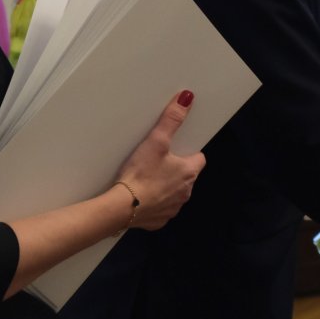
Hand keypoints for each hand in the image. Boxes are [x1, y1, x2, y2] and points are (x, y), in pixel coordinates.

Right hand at [115, 91, 206, 229]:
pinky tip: (141, 198)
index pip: (199, 159)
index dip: (189, 152)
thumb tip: (187, 98)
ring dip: (166, 187)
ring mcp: (173, 208)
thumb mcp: (156, 141)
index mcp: (189, 173)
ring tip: (148, 179)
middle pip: (187, 176)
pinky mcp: (159, 220)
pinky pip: (161, 209)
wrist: (121, 208)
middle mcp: (186, 192)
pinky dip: (154, 203)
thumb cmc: (141, 174)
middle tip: (158, 162)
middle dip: (176, 169)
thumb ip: (172, 119)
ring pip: (175, 193)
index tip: (177, 149)